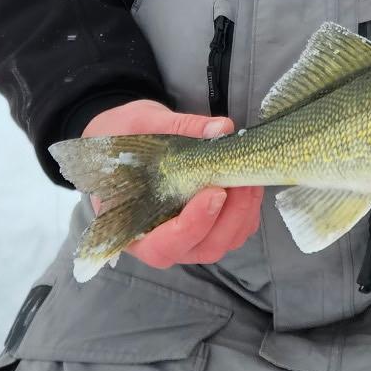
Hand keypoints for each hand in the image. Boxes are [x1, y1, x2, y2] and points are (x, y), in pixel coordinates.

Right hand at [81, 99, 262, 266]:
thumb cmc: (121, 136)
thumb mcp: (142, 123)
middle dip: (230, 216)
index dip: (192, 226)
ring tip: (249, 176)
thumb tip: (221, 129)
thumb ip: (179, 128)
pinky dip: (247, 212)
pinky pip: (233, 231)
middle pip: (202, 247)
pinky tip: (248, 183)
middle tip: (242, 178)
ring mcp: (186, 238)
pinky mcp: (206, 226)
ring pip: (223, 242)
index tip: (214, 193)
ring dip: (243, 214)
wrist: (120, 136)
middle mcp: (160, 241)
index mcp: (131, 226)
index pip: (163, 246)